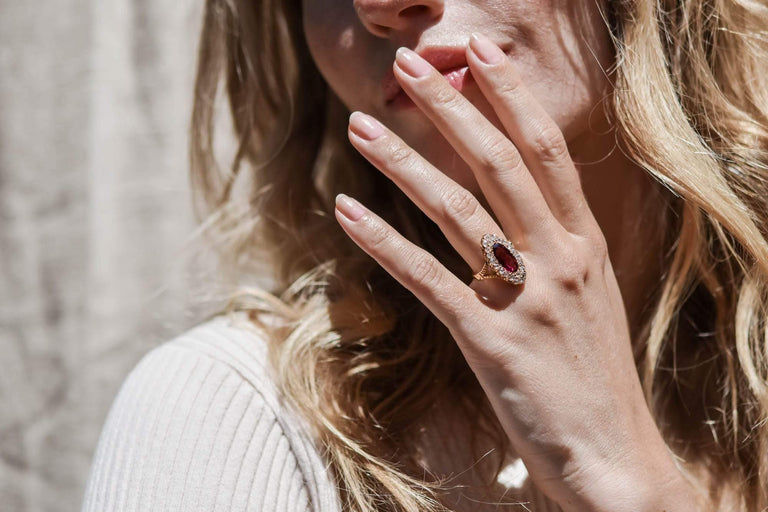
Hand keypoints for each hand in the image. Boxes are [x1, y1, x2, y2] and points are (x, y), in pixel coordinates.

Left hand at [334, 33, 699, 511]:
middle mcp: (559, 260)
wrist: (616, 457)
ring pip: (457, 211)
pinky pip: (427, 279)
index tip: (481, 53)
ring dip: (404, 162)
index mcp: (584, 245)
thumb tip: (498, 232)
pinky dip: (383, 241)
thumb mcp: (586, 301)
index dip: (512, 96)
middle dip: (452, 107)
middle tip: (407, 67)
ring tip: (361, 126)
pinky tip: (348, 211)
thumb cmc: (594, 378)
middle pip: (500, 164)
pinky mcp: (491, 343)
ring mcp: (527, 300)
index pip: (547, 152)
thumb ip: (547, 258)